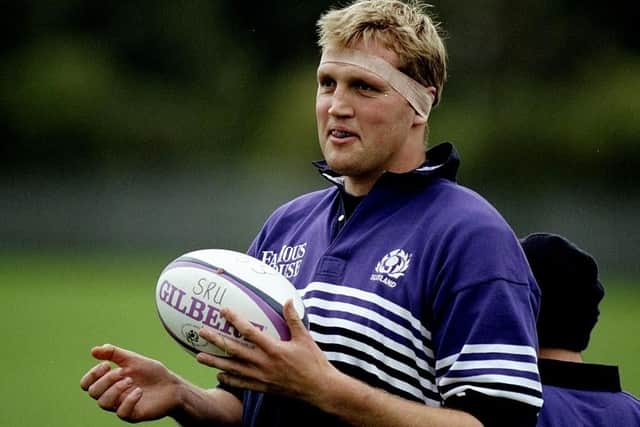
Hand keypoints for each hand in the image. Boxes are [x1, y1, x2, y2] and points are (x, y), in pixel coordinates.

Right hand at [80, 344, 181, 421]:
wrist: (172, 385)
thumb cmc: (152, 373)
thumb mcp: (133, 359)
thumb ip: (114, 353)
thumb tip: (93, 350)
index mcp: (109, 383)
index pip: (87, 384)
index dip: (92, 375)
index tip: (106, 364)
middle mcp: (113, 396)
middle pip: (94, 393)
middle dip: (106, 380)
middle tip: (122, 372)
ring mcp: (122, 406)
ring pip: (104, 404)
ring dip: (115, 389)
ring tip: (130, 380)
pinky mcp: (133, 415)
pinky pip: (122, 413)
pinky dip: (129, 400)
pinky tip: (139, 391)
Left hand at [196, 299, 336, 403]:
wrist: (319, 389)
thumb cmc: (314, 362)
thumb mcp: (305, 338)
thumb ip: (293, 318)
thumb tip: (287, 299)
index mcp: (273, 349)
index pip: (249, 332)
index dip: (235, 320)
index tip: (223, 310)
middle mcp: (263, 363)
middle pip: (234, 350)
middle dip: (216, 341)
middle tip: (201, 332)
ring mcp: (261, 377)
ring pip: (233, 369)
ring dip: (215, 362)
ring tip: (199, 356)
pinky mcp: (263, 387)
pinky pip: (241, 384)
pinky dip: (228, 379)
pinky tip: (219, 375)